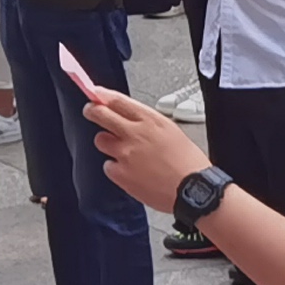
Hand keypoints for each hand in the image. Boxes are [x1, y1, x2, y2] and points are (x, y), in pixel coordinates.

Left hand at [80, 83, 207, 208]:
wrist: (193, 190)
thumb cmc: (189, 163)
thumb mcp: (172, 131)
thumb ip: (148, 124)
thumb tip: (131, 120)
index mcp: (150, 120)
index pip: (118, 101)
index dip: (103, 96)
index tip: (96, 94)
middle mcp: (135, 133)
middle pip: (101, 114)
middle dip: (92, 111)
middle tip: (91, 111)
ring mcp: (125, 154)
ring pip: (101, 140)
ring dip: (107, 143)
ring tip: (123, 151)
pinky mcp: (121, 174)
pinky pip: (108, 166)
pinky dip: (115, 168)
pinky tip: (130, 172)